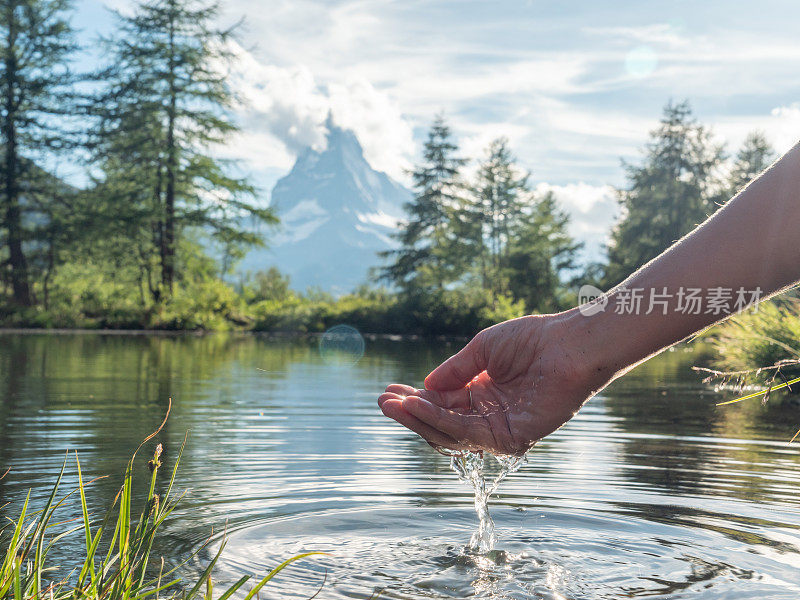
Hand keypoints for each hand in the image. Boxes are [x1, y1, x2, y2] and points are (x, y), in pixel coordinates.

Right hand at [378, 312, 611, 454]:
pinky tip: (420, 406)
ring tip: (394, 405)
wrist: (570, 343)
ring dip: (419, 419)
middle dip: (410, 414)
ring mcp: (501, 429)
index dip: (414, 401)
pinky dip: (442, 422)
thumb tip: (424, 387)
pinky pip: (471, 434)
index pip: (442, 405)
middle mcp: (489, 415)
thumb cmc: (532, 340)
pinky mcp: (514, 437)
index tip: (388, 392)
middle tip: (382, 402)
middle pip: (441, 423)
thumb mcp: (482, 351)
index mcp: (482, 395)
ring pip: (451, 433)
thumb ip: (454, 371)